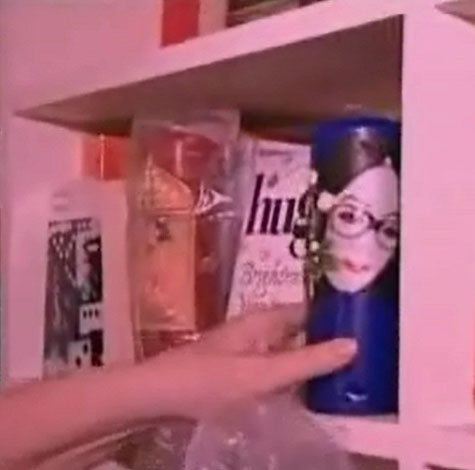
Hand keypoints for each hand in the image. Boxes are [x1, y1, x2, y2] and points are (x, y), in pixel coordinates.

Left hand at [137, 305, 356, 418]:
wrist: (158, 395)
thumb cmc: (210, 381)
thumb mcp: (264, 374)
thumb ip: (308, 361)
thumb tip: (353, 344)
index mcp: (264, 320)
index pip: (308, 309)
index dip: (334, 315)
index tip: (365, 326)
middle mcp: (256, 328)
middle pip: (299, 329)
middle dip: (325, 340)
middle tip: (362, 357)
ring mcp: (245, 348)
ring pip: (286, 348)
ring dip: (309, 358)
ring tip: (343, 374)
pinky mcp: (237, 367)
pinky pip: (273, 365)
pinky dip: (290, 373)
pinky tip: (304, 390)